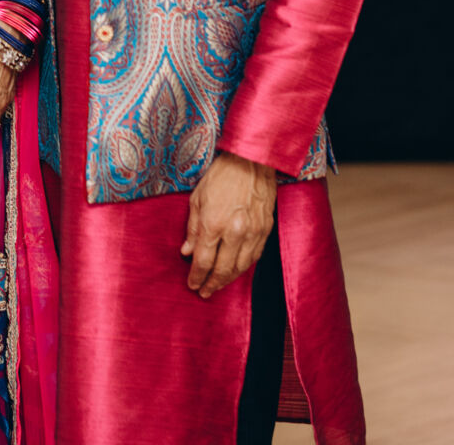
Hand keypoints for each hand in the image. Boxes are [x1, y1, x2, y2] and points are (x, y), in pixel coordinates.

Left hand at [181, 152, 276, 298]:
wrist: (252, 162)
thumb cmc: (221, 176)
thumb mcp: (197, 199)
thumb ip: (192, 229)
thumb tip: (187, 252)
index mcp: (213, 224)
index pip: (203, 261)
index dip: (197, 276)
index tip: (193, 284)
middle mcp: (234, 232)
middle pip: (222, 269)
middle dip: (212, 284)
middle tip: (204, 292)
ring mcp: (253, 233)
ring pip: (241, 267)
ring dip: (228, 280)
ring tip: (218, 285)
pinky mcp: (266, 230)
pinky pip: (255, 257)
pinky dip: (244, 267)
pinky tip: (236, 270)